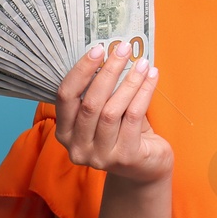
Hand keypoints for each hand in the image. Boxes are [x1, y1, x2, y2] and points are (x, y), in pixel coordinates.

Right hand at [54, 43, 172, 184]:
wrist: (145, 168)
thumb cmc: (122, 133)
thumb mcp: (104, 113)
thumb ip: (100, 92)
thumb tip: (110, 52)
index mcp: (65, 133)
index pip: (65, 96)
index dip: (80, 71)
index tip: (98, 49)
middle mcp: (77, 147)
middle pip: (90, 103)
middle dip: (108, 72)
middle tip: (123, 49)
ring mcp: (100, 156)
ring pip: (112, 111)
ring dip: (129, 82)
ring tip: (142, 63)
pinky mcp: (125, 158)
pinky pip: (133, 117)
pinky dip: (143, 93)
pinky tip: (152, 77)